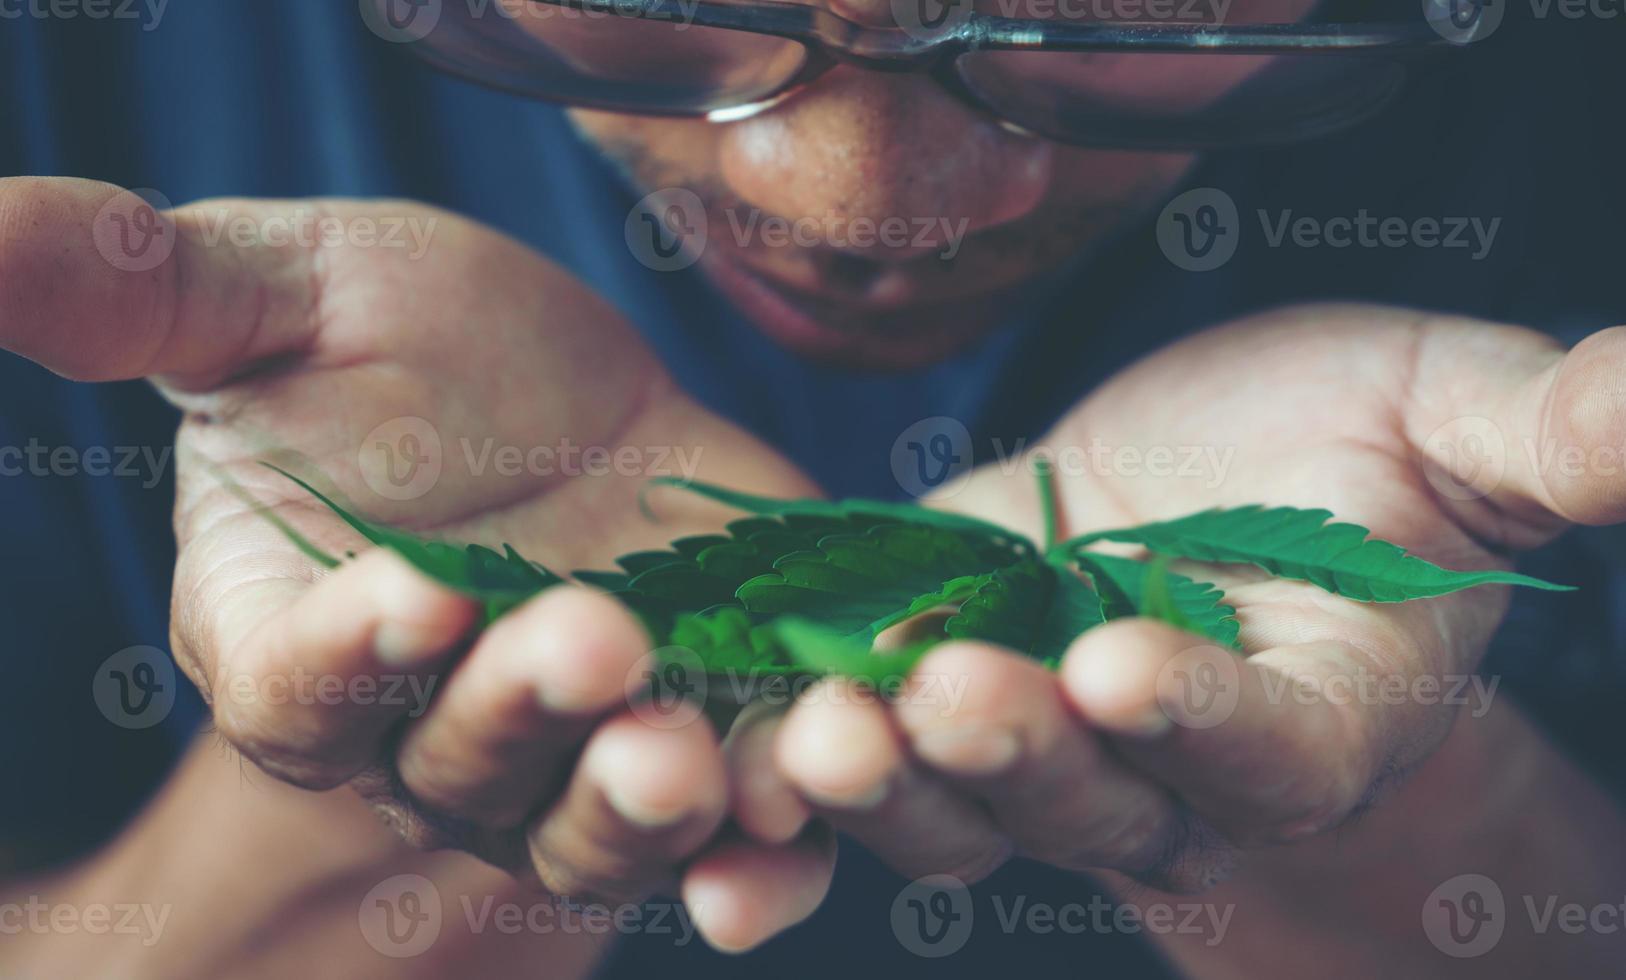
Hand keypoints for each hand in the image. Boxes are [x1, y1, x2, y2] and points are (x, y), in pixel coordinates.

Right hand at [0, 178, 832, 951]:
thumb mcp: (285, 292)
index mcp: (296, 634)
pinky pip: (721, 833)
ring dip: (639, 807)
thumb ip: (142, 289)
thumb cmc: (399, 340)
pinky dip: (758, 849)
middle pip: (457, 769)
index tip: (409, 593)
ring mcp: (567, 750)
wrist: (568, 395)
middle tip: (587, 640)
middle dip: (515, 717)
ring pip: (588, 826)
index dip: (344, 655)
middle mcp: (423, 724)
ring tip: (693, 754)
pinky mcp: (693, 733)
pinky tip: (797, 821)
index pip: (299, 684)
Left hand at [739, 303, 1624, 893]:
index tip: (1130, 668)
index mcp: (1309, 712)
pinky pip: (857, 761)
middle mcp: (1165, 761)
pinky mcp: (925, 681)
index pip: (1262, 745)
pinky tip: (722, 781)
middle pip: (1089, 794)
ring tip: (817, 724)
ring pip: (956, 799)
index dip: (1201, 720)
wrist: (1214, 470)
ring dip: (884, 777)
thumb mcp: (1452, 417)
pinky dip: (790, 790)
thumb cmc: (1354, 444)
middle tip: (940, 692)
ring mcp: (1032, 735)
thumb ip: (1550, 436)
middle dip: (1013, 752)